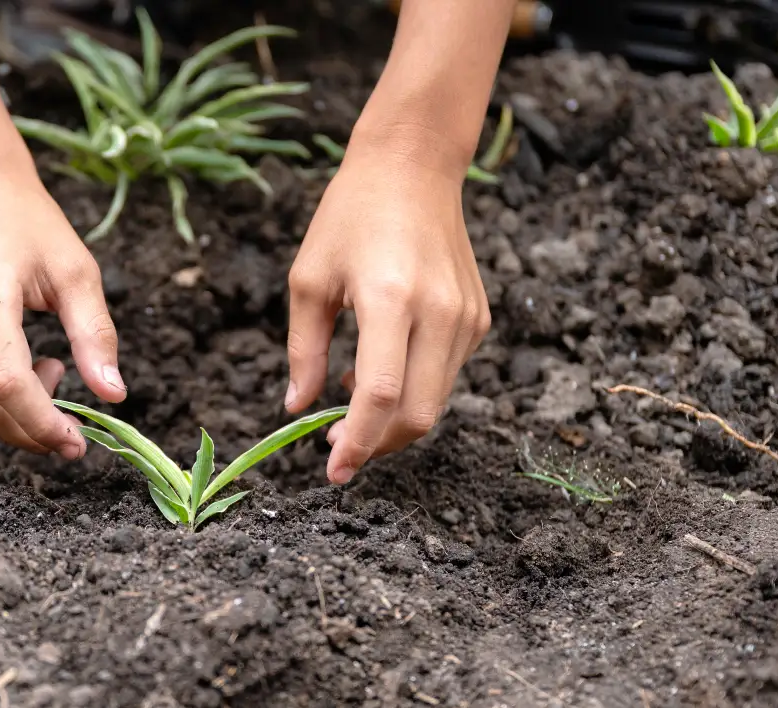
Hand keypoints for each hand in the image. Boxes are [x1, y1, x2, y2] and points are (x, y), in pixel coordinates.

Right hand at [0, 151, 125, 456]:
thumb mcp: (76, 271)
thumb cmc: (29, 224)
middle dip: (33, 430)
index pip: (8, 384)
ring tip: (50, 365)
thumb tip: (113, 396)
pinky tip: (19, 359)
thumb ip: (95, 335)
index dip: (43, 424)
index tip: (77, 443)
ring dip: (17, 412)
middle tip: (73, 417)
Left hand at [285, 146, 490, 483]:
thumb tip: (298, 408)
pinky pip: (447, 375)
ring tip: (349, 400)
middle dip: (377, 444)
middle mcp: (439, 312)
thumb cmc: (350, 216)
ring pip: (437, 401)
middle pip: (418, 413)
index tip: (333, 472)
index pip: (380, 395)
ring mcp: (467, 316)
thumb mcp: (309, 280)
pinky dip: (414, 390)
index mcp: (390, 298)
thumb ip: (302, 351)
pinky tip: (382, 369)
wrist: (413, 165)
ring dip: (393, 419)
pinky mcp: (479, 318)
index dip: (357, 443)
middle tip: (337, 446)